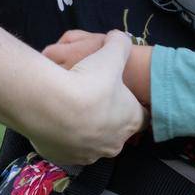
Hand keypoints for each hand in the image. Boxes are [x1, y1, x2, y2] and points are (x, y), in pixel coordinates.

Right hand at [26, 31, 145, 167]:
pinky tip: (54, 119)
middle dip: (107, 119)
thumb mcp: (110, 53)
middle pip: (115, 132)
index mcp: (130, 121)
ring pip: (90, 142)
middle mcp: (113, 143)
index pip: (142, 118)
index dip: (133, 106)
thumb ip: (119, 43)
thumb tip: (118, 37)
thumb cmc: (90, 81)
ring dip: (84, 129)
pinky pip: (65, 147)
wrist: (52, 105)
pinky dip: (61, 136)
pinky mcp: (63, 158)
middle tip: (92, 99)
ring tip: (70, 109)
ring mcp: (88, 154)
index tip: (121, 96)